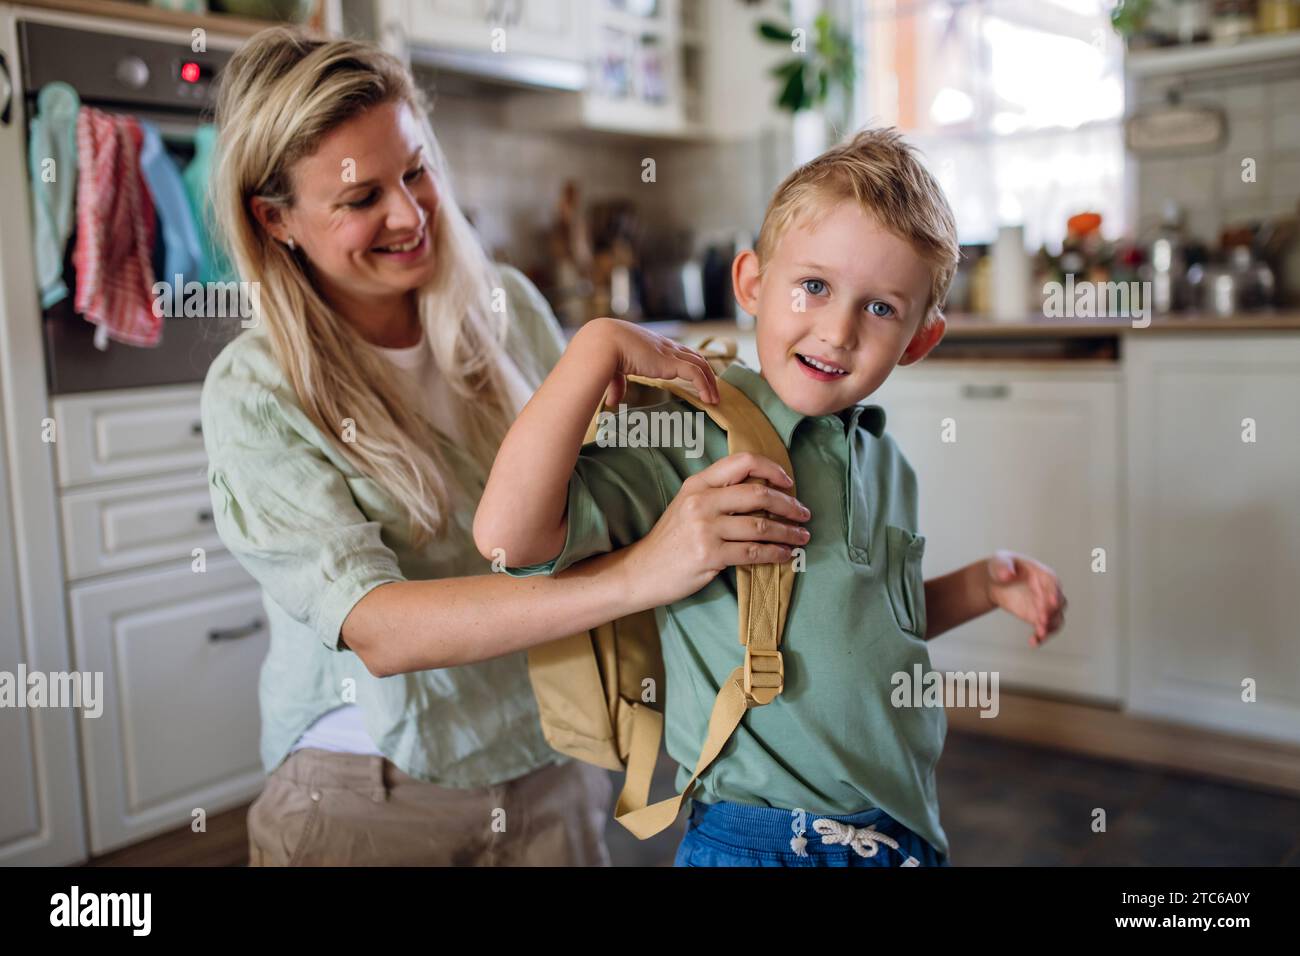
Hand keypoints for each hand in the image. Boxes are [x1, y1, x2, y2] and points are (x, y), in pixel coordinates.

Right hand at [579, 317, 718, 407]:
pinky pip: (696, 373)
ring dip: (710, 382)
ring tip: (714, 400)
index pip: (678, 351)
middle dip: (705, 373)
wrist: (601, 344)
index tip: (696, 380)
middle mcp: (664, 345)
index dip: (689, 364)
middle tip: (711, 390)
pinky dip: (705, 386)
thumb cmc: (602, 354)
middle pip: (694, 356)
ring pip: (700, 364)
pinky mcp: (671, 362)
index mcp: (651, 344)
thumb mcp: (613, 370)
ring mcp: (669, 352)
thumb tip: (613, 403)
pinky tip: (707, 400)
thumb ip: (617, 385)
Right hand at [626, 452, 810, 607]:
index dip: (772, 469)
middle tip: (804, 514)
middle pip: (758, 494)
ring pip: (760, 525)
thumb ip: (718, 494)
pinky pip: (753, 552)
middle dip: (788, 504)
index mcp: (698, 483)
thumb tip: (761, 493)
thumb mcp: (687, 505)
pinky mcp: (710, 554)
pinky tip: (785, 555)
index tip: (789, 482)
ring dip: (787, 532)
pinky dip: (775, 553)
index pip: (743, 462)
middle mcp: (702, 500)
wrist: (641, 570)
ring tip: (802, 537)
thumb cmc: (671, 540)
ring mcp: (705, 528)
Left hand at [985, 550, 1066, 646]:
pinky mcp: (1038, 617)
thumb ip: (1003, 567)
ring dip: (1050, 627)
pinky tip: (1033, 642)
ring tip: (1039, 633)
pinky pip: (1044, 629)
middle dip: (1051, 612)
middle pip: (1058, 603)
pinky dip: (1041, 637)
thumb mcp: (1000, 562)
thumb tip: (1007, 575)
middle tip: (1041, 620)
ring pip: (1056, 619)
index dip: (1054, 593)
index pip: (1053, 584)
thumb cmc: (1002, 567)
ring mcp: (1045, 606)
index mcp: (1043, 574)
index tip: (1052, 602)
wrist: (996, 581)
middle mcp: (1049, 591)